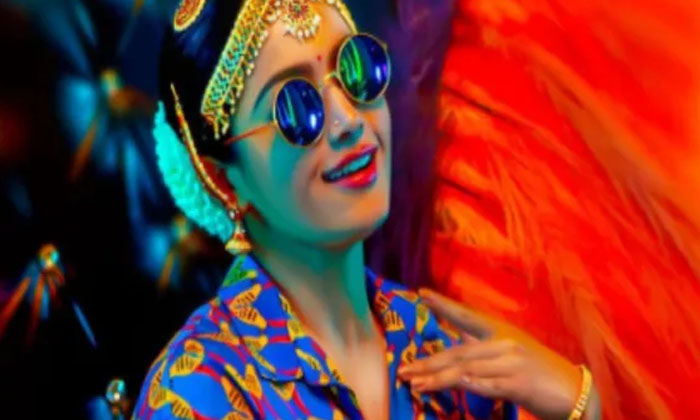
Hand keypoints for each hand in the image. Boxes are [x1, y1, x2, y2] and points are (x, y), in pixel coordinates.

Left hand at [397, 289, 599, 419]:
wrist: (576, 391)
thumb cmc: (539, 371)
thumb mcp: (511, 351)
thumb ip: (484, 345)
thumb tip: (457, 340)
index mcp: (501, 332)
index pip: (466, 315)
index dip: (444, 304)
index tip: (421, 293)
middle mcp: (505, 343)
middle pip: (459, 351)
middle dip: (429, 362)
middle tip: (404, 369)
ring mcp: (513, 363)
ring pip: (468, 369)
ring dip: (439, 378)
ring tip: (416, 385)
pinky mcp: (521, 385)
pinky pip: (490, 385)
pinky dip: (472, 384)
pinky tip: (456, 383)